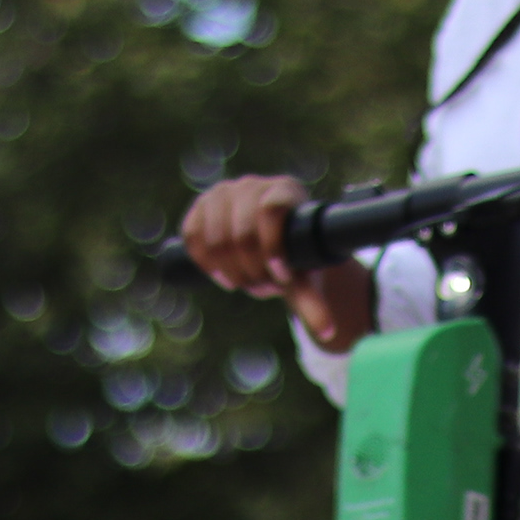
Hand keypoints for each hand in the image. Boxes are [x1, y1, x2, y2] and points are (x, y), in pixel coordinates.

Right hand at [179, 174, 375, 351]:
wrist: (271, 244)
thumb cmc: (293, 257)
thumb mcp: (304, 276)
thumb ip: (312, 302)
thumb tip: (327, 334)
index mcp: (284, 191)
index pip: (271, 210)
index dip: (271, 247)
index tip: (280, 275)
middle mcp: (252, 185)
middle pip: (241, 233)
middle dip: (252, 270)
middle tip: (263, 286)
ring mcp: (222, 192)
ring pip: (215, 239)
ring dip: (230, 270)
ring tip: (246, 281)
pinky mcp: (199, 206)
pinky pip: (192, 237)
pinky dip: (205, 262)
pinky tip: (221, 272)